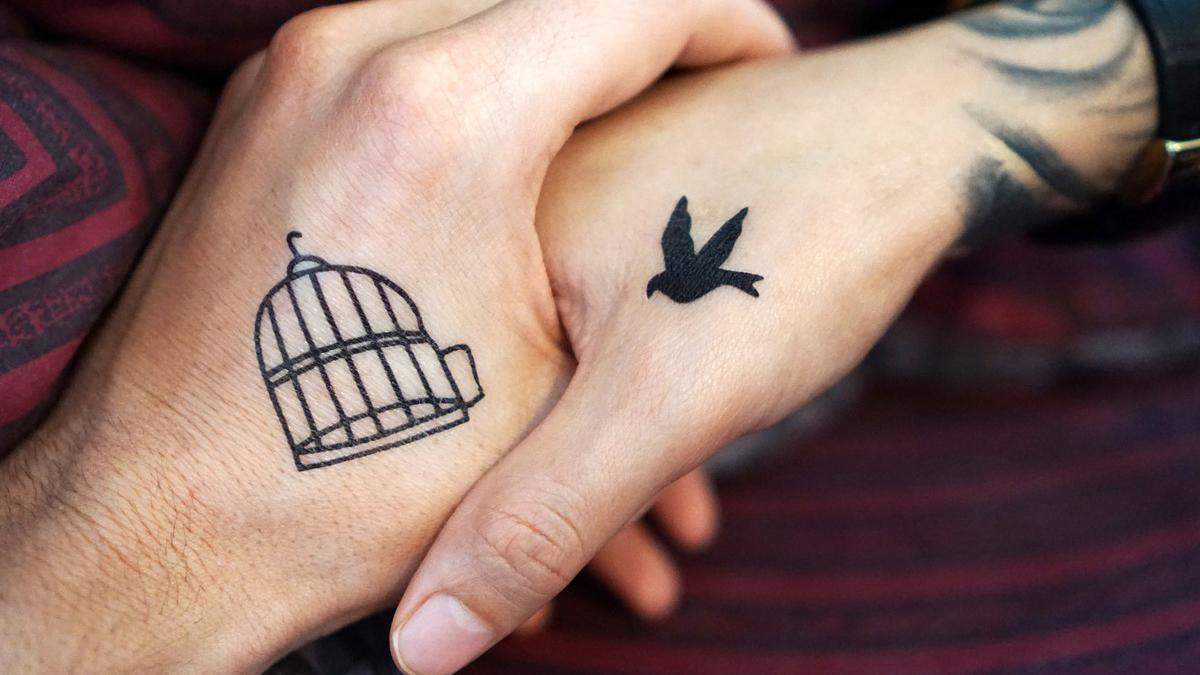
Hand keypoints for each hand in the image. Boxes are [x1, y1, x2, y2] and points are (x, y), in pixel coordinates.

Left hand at [0, 1, 792, 670]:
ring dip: (567, 60)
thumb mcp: (549, 406)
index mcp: (446, 111)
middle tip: (714, 83)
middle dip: (652, 35)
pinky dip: (482, 83)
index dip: (731, 25)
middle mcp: (352, 58)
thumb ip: (638, 269)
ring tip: (626, 118)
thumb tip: (709, 234)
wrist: (150, 523)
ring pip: (480, 12)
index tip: (771, 65)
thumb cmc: (350, 476)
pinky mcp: (262, 112)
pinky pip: (405, 54)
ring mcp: (291, 76)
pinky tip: (516, 160)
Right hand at [392, 0, 1157, 669]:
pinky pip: (611, 348)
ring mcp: (575, 220)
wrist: (921, 136)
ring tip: (667, 573)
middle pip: (509, 412)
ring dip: (618, 488)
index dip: (473, 542)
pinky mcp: (633, 229)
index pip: (444, 429)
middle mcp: (513, 228)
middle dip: (564, 528)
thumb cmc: (797, 250)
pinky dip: (648, 423)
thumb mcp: (667, 399)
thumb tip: (428, 639)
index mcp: (484, 250)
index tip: (532, 620)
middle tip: (620, 601)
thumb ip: (544, 515)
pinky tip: (696, 482)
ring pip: (569, 388)